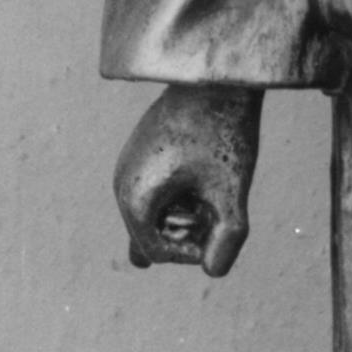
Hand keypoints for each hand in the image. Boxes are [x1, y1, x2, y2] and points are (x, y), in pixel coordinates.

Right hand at [113, 84, 261, 275]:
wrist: (214, 78)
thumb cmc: (223, 132)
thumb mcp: (231, 188)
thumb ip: (227, 235)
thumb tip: (213, 273)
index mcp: (133, 199)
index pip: (158, 254)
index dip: (194, 249)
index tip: (223, 221)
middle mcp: (120, 185)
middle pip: (152, 237)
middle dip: (185, 231)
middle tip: (214, 198)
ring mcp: (127, 168)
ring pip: (153, 216)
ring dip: (183, 213)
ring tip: (208, 182)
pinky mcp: (139, 155)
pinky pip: (153, 194)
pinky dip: (177, 195)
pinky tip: (201, 169)